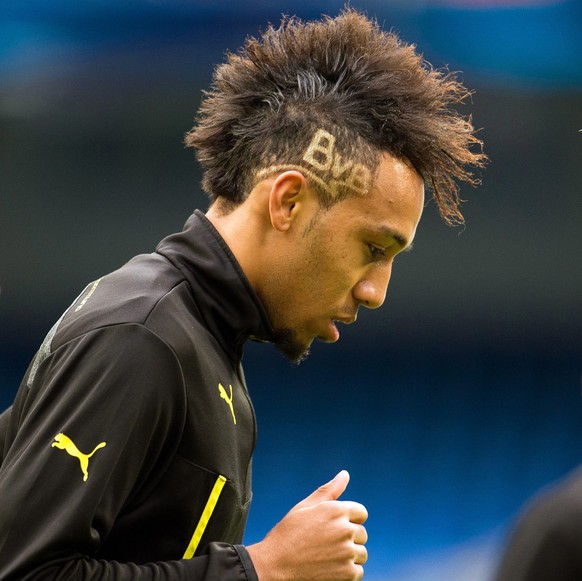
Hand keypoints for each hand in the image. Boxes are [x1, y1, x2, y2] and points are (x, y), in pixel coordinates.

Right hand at [247, 470, 367, 580]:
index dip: (349, 519)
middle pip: (361, 533)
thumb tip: (344, 474)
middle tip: (327, 543)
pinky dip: (347, 572)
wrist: (275, 565)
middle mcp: (344, 529)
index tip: (336, 527)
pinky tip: (330, 569)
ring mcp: (346, 552)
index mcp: (335, 510)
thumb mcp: (305, 507)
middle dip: (349, 537)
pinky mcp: (347, 574)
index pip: (361, 512)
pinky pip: (358, 571)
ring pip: (361, 553)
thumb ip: (329, 490)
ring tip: (328, 556)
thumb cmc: (288, 534)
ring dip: (350, 556)